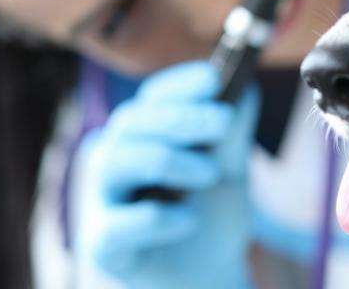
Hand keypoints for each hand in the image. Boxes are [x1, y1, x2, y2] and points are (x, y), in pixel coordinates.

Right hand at [75, 62, 259, 288]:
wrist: (211, 278)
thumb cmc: (211, 216)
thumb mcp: (229, 169)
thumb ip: (232, 132)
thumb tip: (245, 88)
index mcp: (145, 136)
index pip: (151, 98)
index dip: (179, 85)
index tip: (213, 79)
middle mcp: (116, 161)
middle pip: (132, 122)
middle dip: (181, 116)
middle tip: (224, 121)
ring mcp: (104, 202)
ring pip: (116, 163)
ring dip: (167, 160)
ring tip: (210, 174)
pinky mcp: (103, 245)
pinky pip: (116, 226)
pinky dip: (155, 219)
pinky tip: (188, 221)